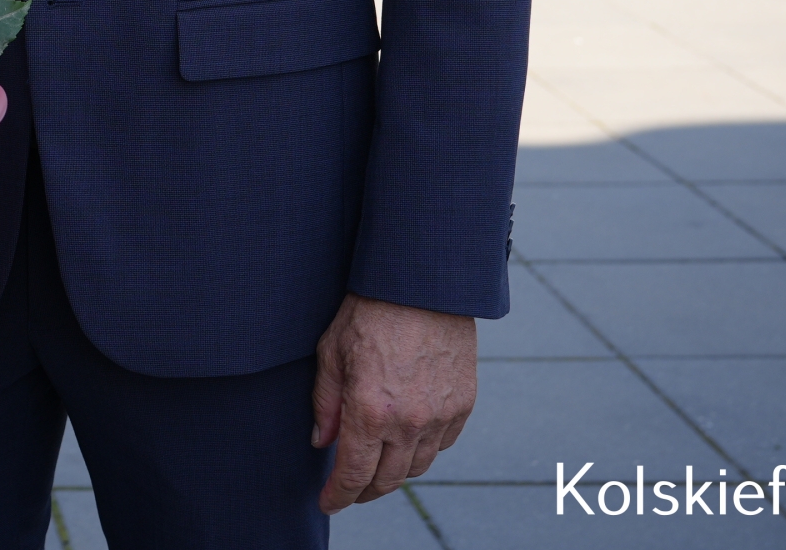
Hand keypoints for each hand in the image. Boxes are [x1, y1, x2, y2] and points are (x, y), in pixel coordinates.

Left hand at [310, 293, 476, 512]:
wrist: (423, 282)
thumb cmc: (369, 310)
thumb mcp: (331, 351)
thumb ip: (326, 402)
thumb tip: (322, 441)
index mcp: (370, 411)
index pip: (353, 474)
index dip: (339, 496)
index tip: (328, 503)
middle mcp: (409, 421)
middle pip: (387, 480)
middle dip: (364, 491)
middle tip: (349, 490)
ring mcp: (441, 415)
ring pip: (417, 467)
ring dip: (395, 473)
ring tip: (377, 467)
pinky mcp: (463, 404)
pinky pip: (442, 444)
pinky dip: (423, 450)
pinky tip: (407, 441)